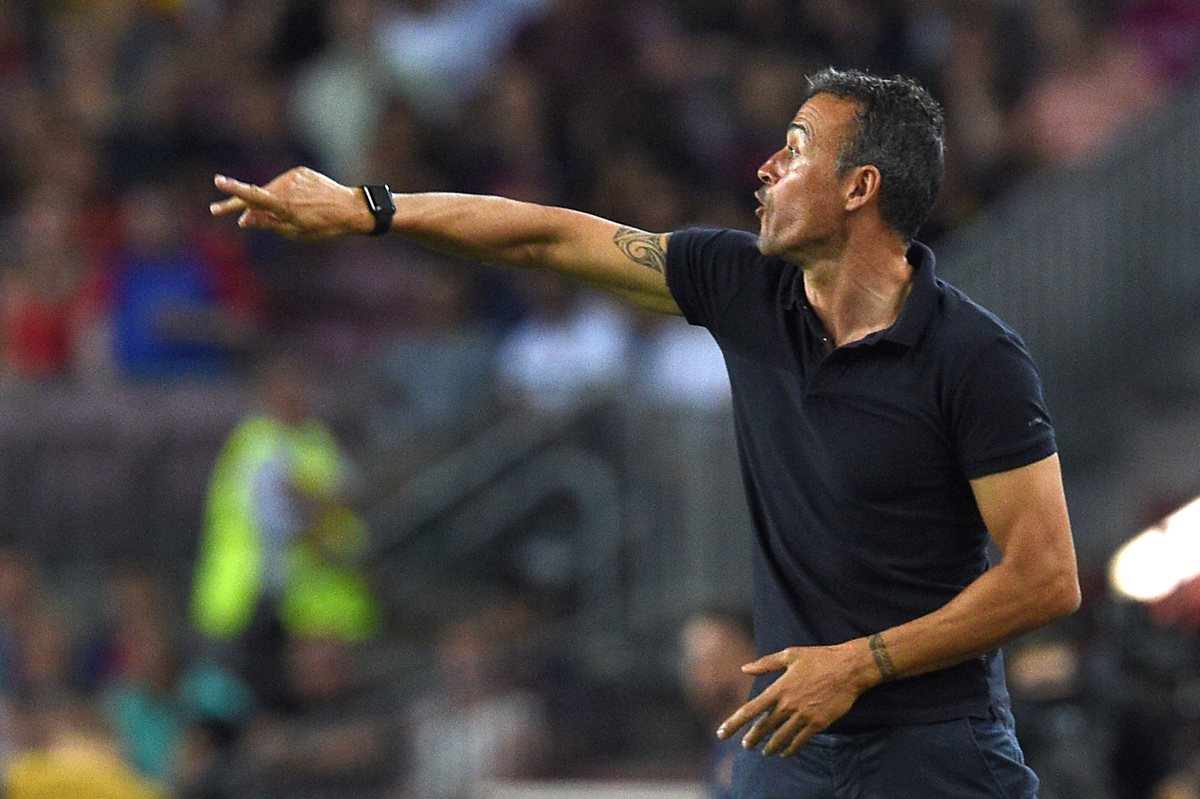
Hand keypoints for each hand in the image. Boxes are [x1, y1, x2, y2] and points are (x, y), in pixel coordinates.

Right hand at [209, 167, 373, 240]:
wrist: (350, 208)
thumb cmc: (323, 226)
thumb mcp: (294, 232)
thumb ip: (267, 224)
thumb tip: (243, 219)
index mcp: (283, 205)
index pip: (253, 196)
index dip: (234, 190)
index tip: (218, 181)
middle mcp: (286, 187)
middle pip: (255, 195)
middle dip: (239, 205)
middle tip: (216, 210)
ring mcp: (293, 176)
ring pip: (271, 189)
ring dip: (269, 201)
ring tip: (290, 214)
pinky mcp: (300, 171)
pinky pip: (285, 183)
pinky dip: (285, 193)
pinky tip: (301, 203)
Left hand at [716, 642, 872, 756]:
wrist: (849, 668)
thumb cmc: (819, 658)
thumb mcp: (790, 654)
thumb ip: (765, 663)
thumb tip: (745, 668)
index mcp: (778, 688)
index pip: (750, 710)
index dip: (734, 723)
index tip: (722, 733)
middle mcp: (788, 704)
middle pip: (764, 728)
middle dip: (752, 739)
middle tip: (746, 746)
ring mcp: (803, 715)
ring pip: (781, 737)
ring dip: (770, 747)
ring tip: (765, 752)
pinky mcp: (818, 723)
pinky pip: (800, 741)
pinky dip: (791, 749)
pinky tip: (785, 752)